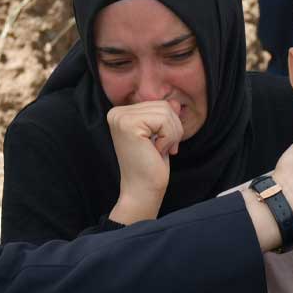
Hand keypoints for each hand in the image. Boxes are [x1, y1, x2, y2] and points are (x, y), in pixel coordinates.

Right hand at [106, 100, 183, 222]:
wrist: (142, 191)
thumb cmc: (151, 166)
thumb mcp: (161, 135)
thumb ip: (165, 116)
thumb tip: (176, 102)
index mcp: (121, 113)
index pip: (159, 104)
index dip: (169, 125)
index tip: (160, 145)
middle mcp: (116, 113)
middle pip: (164, 105)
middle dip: (173, 129)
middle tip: (162, 149)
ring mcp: (121, 118)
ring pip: (167, 112)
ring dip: (172, 135)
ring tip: (158, 150)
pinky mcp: (129, 125)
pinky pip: (165, 121)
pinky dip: (168, 138)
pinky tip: (156, 151)